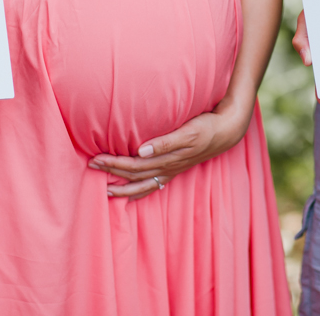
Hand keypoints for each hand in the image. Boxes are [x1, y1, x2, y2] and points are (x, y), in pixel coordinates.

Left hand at [87, 101, 250, 199]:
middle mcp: (167, 168)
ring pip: (143, 184)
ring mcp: (173, 170)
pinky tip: (135, 191)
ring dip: (124, 188)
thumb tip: (141, 150)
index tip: (96, 159)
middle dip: (111, 173)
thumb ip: (165, 142)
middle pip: (134, 175)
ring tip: (107, 191)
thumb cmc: (207, 127)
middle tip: (91, 167)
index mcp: (167, 159)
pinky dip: (142, 190)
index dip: (113, 164)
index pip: (133, 165)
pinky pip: (155, 184)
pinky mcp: (177, 168)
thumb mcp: (188, 131)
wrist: (228, 131)